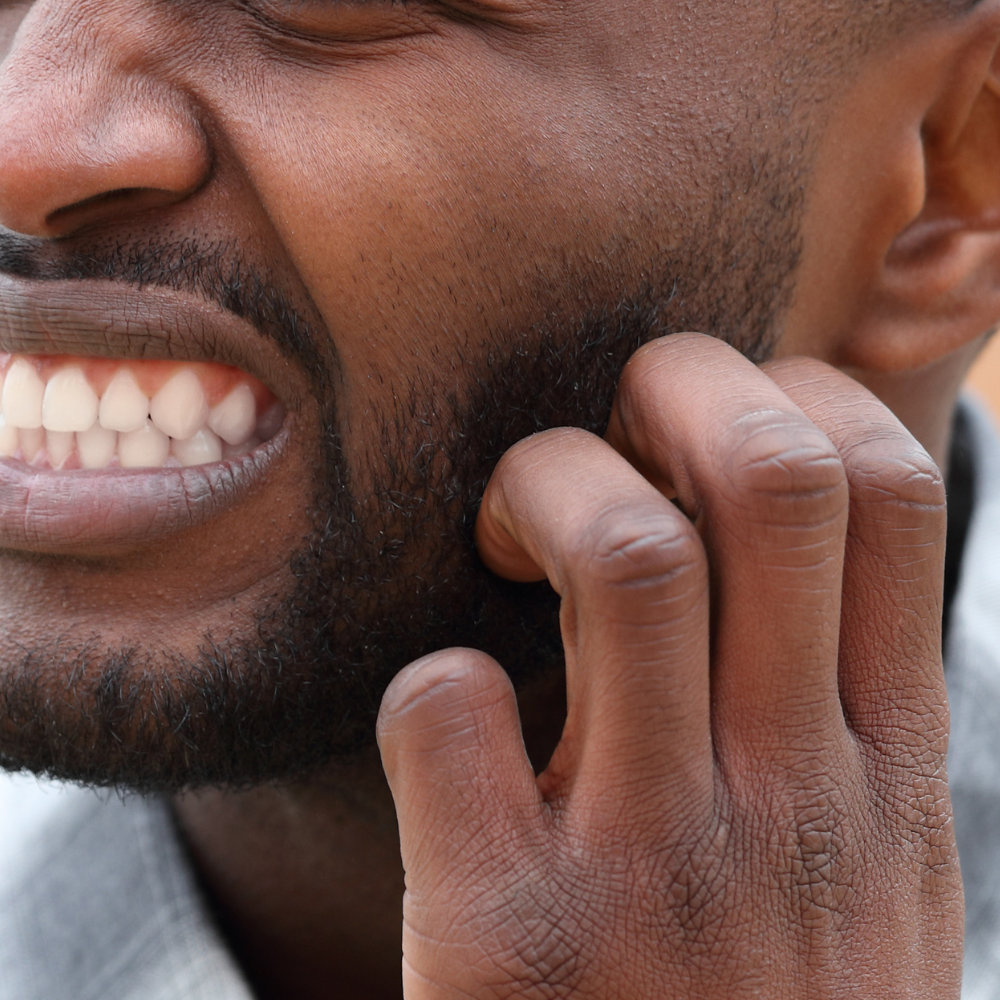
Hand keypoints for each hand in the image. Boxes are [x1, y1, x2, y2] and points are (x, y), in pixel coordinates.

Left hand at [377, 333, 962, 997]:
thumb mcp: (870, 867)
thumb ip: (842, 711)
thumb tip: (783, 537)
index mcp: (886, 767)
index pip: (885, 490)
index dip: (793, 401)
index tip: (709, 438)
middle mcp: (790, 794)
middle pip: (765, 473)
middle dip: (675, 387)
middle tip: (606, 434)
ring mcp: (655, 863)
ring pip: (621, 551)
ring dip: (544, 487)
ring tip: (507, 536)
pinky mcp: (509, 932)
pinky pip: (449, 706)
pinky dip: (434, 681)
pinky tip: (451, 724)